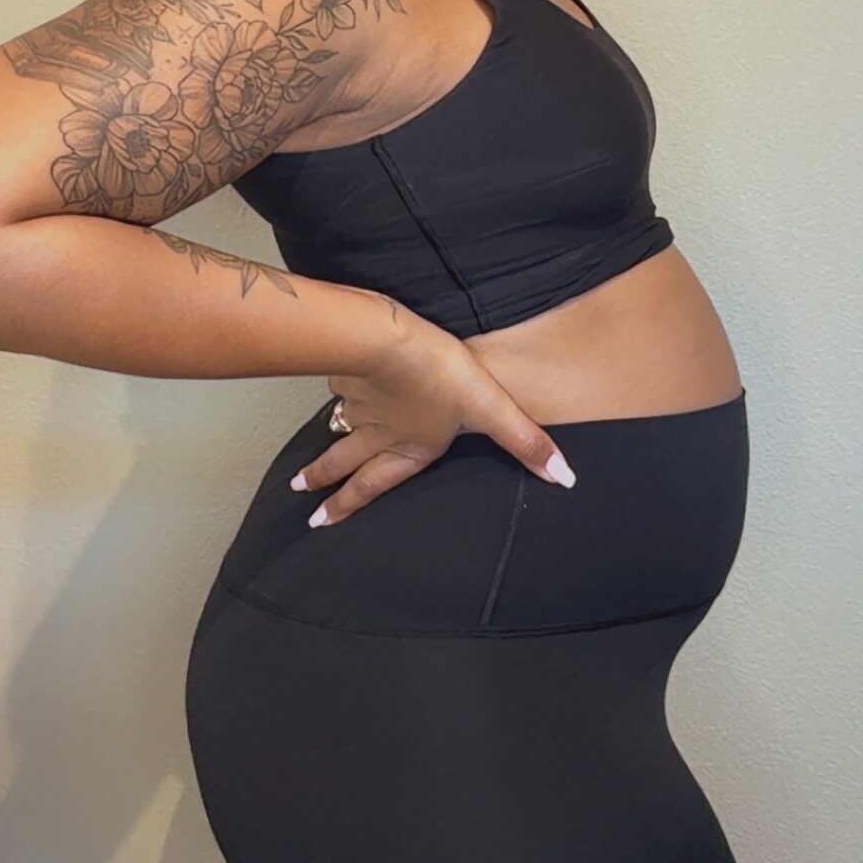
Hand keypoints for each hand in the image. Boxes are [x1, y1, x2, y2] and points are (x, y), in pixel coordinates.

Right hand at [293, 312, 576, 525]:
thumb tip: (564, 478)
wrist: (388, 340)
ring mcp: (359, 403)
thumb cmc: (439, 375)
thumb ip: (527, 443)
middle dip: (323, 483)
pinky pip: (338, 388)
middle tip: (299, 497)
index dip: (349, 505)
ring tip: (303, 465)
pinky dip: (335, 394)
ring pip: (338, 428)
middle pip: (343, 463)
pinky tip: (333, 389)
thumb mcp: (492, 410)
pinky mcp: (349, 372)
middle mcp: (377, 433)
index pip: (374, 485)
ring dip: (323, 447)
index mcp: (407, 448)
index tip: (322, 523)